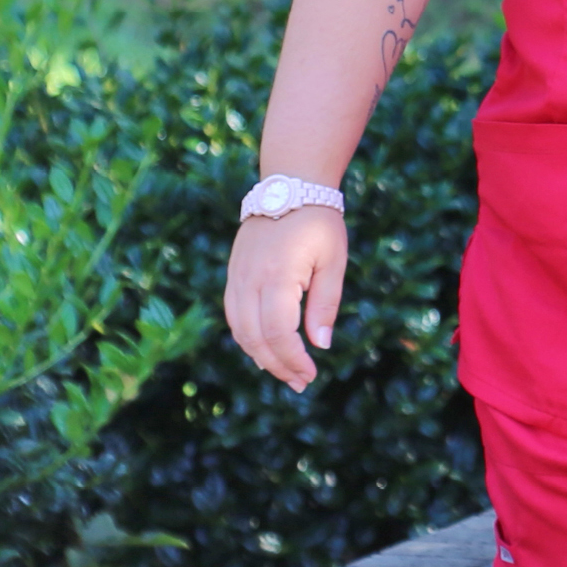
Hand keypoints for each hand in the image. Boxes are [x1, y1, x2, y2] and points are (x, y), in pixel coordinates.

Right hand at [225, 207, 349, 392]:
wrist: (290, 184)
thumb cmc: (319, 222)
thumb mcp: (333, 261)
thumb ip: (325, 304)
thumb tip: (321, 345)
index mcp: (277, 275)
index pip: (277, 333)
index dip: (292, 360)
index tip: (310, 374)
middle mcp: (250, 279)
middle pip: (255, 338)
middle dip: (277, 365)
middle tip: (300, 382)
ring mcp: (237, 276)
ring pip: (239, 329)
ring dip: (260, 355)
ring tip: (284, 371)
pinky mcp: (234, 273)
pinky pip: (233, 314)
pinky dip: (247, 337)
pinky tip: (264, 348)